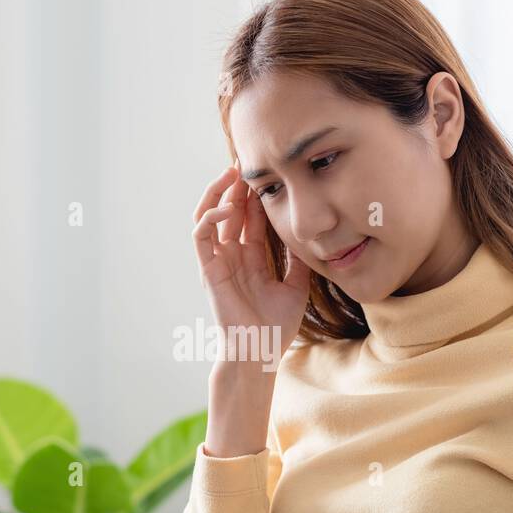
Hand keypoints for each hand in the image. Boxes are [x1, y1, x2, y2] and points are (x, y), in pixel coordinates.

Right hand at [191, 161, 311, 363]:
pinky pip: (201, 235)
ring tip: (231, 173)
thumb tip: (310, 236)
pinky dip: (210, 217)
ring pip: (209, 215)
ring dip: (218, 192)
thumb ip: (298, 260)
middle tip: (249, 160)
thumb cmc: (275, 327)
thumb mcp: (296, 286)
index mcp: (251, 258)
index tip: (269, 172)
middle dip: (238, 185)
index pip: (251, 218)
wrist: (259, 352)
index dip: (257, 195)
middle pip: (231, 210)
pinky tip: (228, 208)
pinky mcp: (208, 269)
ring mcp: (218, 261)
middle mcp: (232, 255)